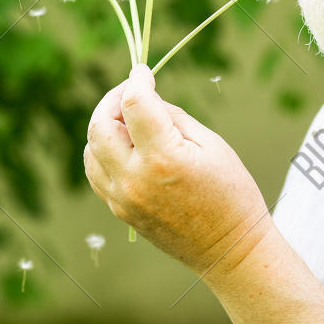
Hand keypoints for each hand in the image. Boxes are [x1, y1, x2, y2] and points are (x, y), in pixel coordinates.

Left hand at [83, 64, 269, 275]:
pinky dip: (103, 151)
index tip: (143, 72)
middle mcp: (134, 178)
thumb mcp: (211, 144)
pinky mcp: (119, 210)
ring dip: (105, 125)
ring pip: (92, 148)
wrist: (229, 251)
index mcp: (163, 157)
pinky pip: (96, 172)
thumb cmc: (231, 194)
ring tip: (130, 119)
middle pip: (100, 124)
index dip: (137, 80)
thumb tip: (145, 99)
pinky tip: (124, 144)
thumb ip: (172, 117)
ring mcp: (122, 198)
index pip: (133, 103)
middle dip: (113, 99)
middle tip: (131, 91)